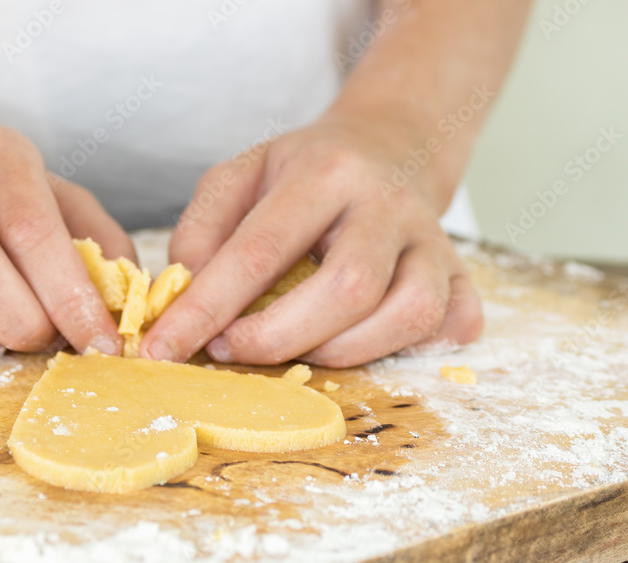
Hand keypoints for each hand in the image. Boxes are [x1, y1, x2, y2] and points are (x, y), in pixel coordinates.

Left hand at [142, 117, 483, 366]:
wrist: (390, 146)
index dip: (207, 308)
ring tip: (297, 345)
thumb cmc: (304, 172)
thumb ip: (202, 229)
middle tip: (232, 349)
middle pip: (347, 288)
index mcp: (325, 172)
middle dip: (278, 337)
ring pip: (408, 313)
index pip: (260, 250)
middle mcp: (387, 203)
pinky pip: (454, 326)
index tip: (164, 348)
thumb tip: (182, 297)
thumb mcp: (239, 177)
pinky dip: (411, 350)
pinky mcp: (462, 273)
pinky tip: (366, 340)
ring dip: (341, 351)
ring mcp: (434, 240)